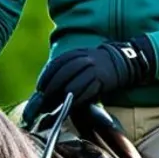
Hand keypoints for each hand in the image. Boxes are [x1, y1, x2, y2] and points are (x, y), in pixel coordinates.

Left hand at [36, 38, 155, 110]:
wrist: (119, 62)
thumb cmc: (95, 65)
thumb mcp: (80, 59)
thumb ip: (66, 69)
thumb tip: (47, 86)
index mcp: (76, 53)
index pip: (56, 63)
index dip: (46, 77)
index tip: (39, 88)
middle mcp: (84, 59)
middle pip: (63, 73)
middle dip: (52, 87)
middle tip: (44, 99)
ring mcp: (94, 69)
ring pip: (74, 83)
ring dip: (63, 96)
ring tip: (55, 104)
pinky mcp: (102, 80)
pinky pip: (86, 92)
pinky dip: (77, 99)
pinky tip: (71, 105)